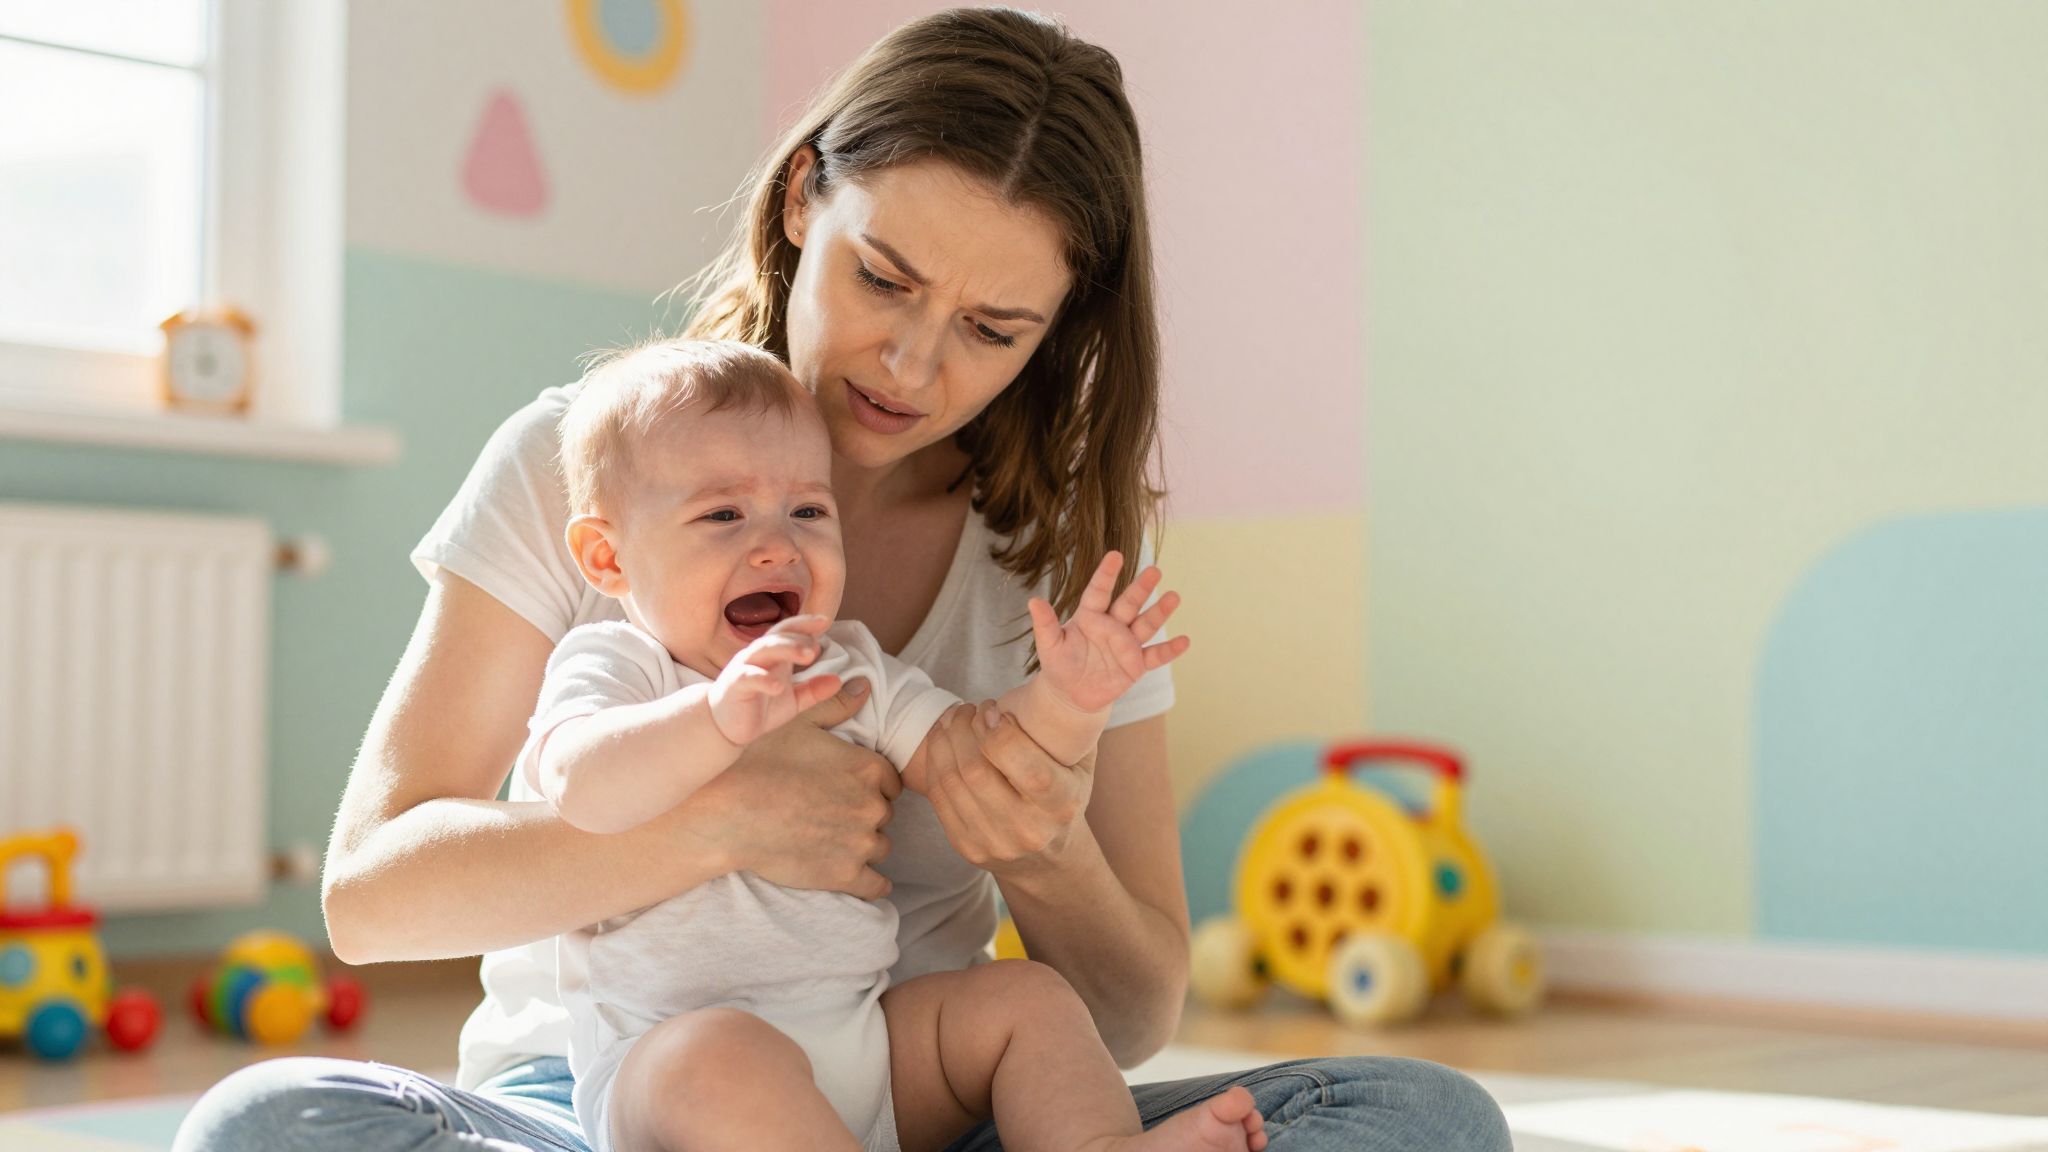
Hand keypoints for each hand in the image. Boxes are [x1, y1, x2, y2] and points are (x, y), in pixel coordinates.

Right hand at [677, 678, 899, 898]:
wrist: (727, 813)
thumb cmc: (757, 761)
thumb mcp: (795, 721)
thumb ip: (835, 704)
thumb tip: (864, 686)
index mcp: (867, 767)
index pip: (890, 781)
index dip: (870, 785)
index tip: (848, 789)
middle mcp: (872, 805)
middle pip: (883, 813)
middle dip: (864, 813)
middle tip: (834, 814)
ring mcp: (861, 842)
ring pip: (880, 846)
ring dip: (864, 845)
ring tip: (835, 841)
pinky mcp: (846, 875)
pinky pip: (876, 886)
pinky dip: (872, 883)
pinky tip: (862, 878)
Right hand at [708, 615, 842, 745]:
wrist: (725, 726)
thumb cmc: (759, 706)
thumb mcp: (792, 701)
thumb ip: (813, 690)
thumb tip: (838, 681)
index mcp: (773, 655)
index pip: (788, 631)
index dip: (805, 624)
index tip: (825, 621)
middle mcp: (758, 656)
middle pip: (778, 636)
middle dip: (798, 637)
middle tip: (817, 647)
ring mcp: (745, 668)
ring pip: (763, 649)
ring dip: (786, 649)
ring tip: (808, 656)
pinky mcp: (734, 686)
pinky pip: (748, 677)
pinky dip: (763, 679)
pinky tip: (778, 686)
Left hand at [916, 702, 1096, 875]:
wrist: (1048, 858)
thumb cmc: (1064, 794)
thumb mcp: (1081, 763)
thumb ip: (1070, 726)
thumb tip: (1062, 680)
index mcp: (1062, 805)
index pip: (1029, 769)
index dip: (1001, 733)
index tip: (993, 708)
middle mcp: (1029, 830)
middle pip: (978, 771)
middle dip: (964, 729)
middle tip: (969, 709)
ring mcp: (994, 843)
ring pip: (953, 781)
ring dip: (945, 740)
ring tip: (954, 719)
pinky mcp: (966, 847)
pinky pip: (939, 796)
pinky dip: (935, 761)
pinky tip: (943, 741)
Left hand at [1028, 553, 1189, 714]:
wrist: (1071, 695)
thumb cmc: (1059, 665)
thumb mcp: (1048, 646)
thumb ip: (1045, 624)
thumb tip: (1033, 601)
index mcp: (1090, 616)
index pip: (1099, 591)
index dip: (1106, 574)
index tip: (1115, 555)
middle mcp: (1112, 625)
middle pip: (1129, 603)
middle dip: (1141, 588)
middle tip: (1154, 570)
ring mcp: (1126, 644)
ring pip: (1145, 624)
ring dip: (1160, 612)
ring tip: (1174, 596)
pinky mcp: (1136, 664)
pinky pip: (1155, 656)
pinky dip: (1170, 650)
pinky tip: (1185, 641)